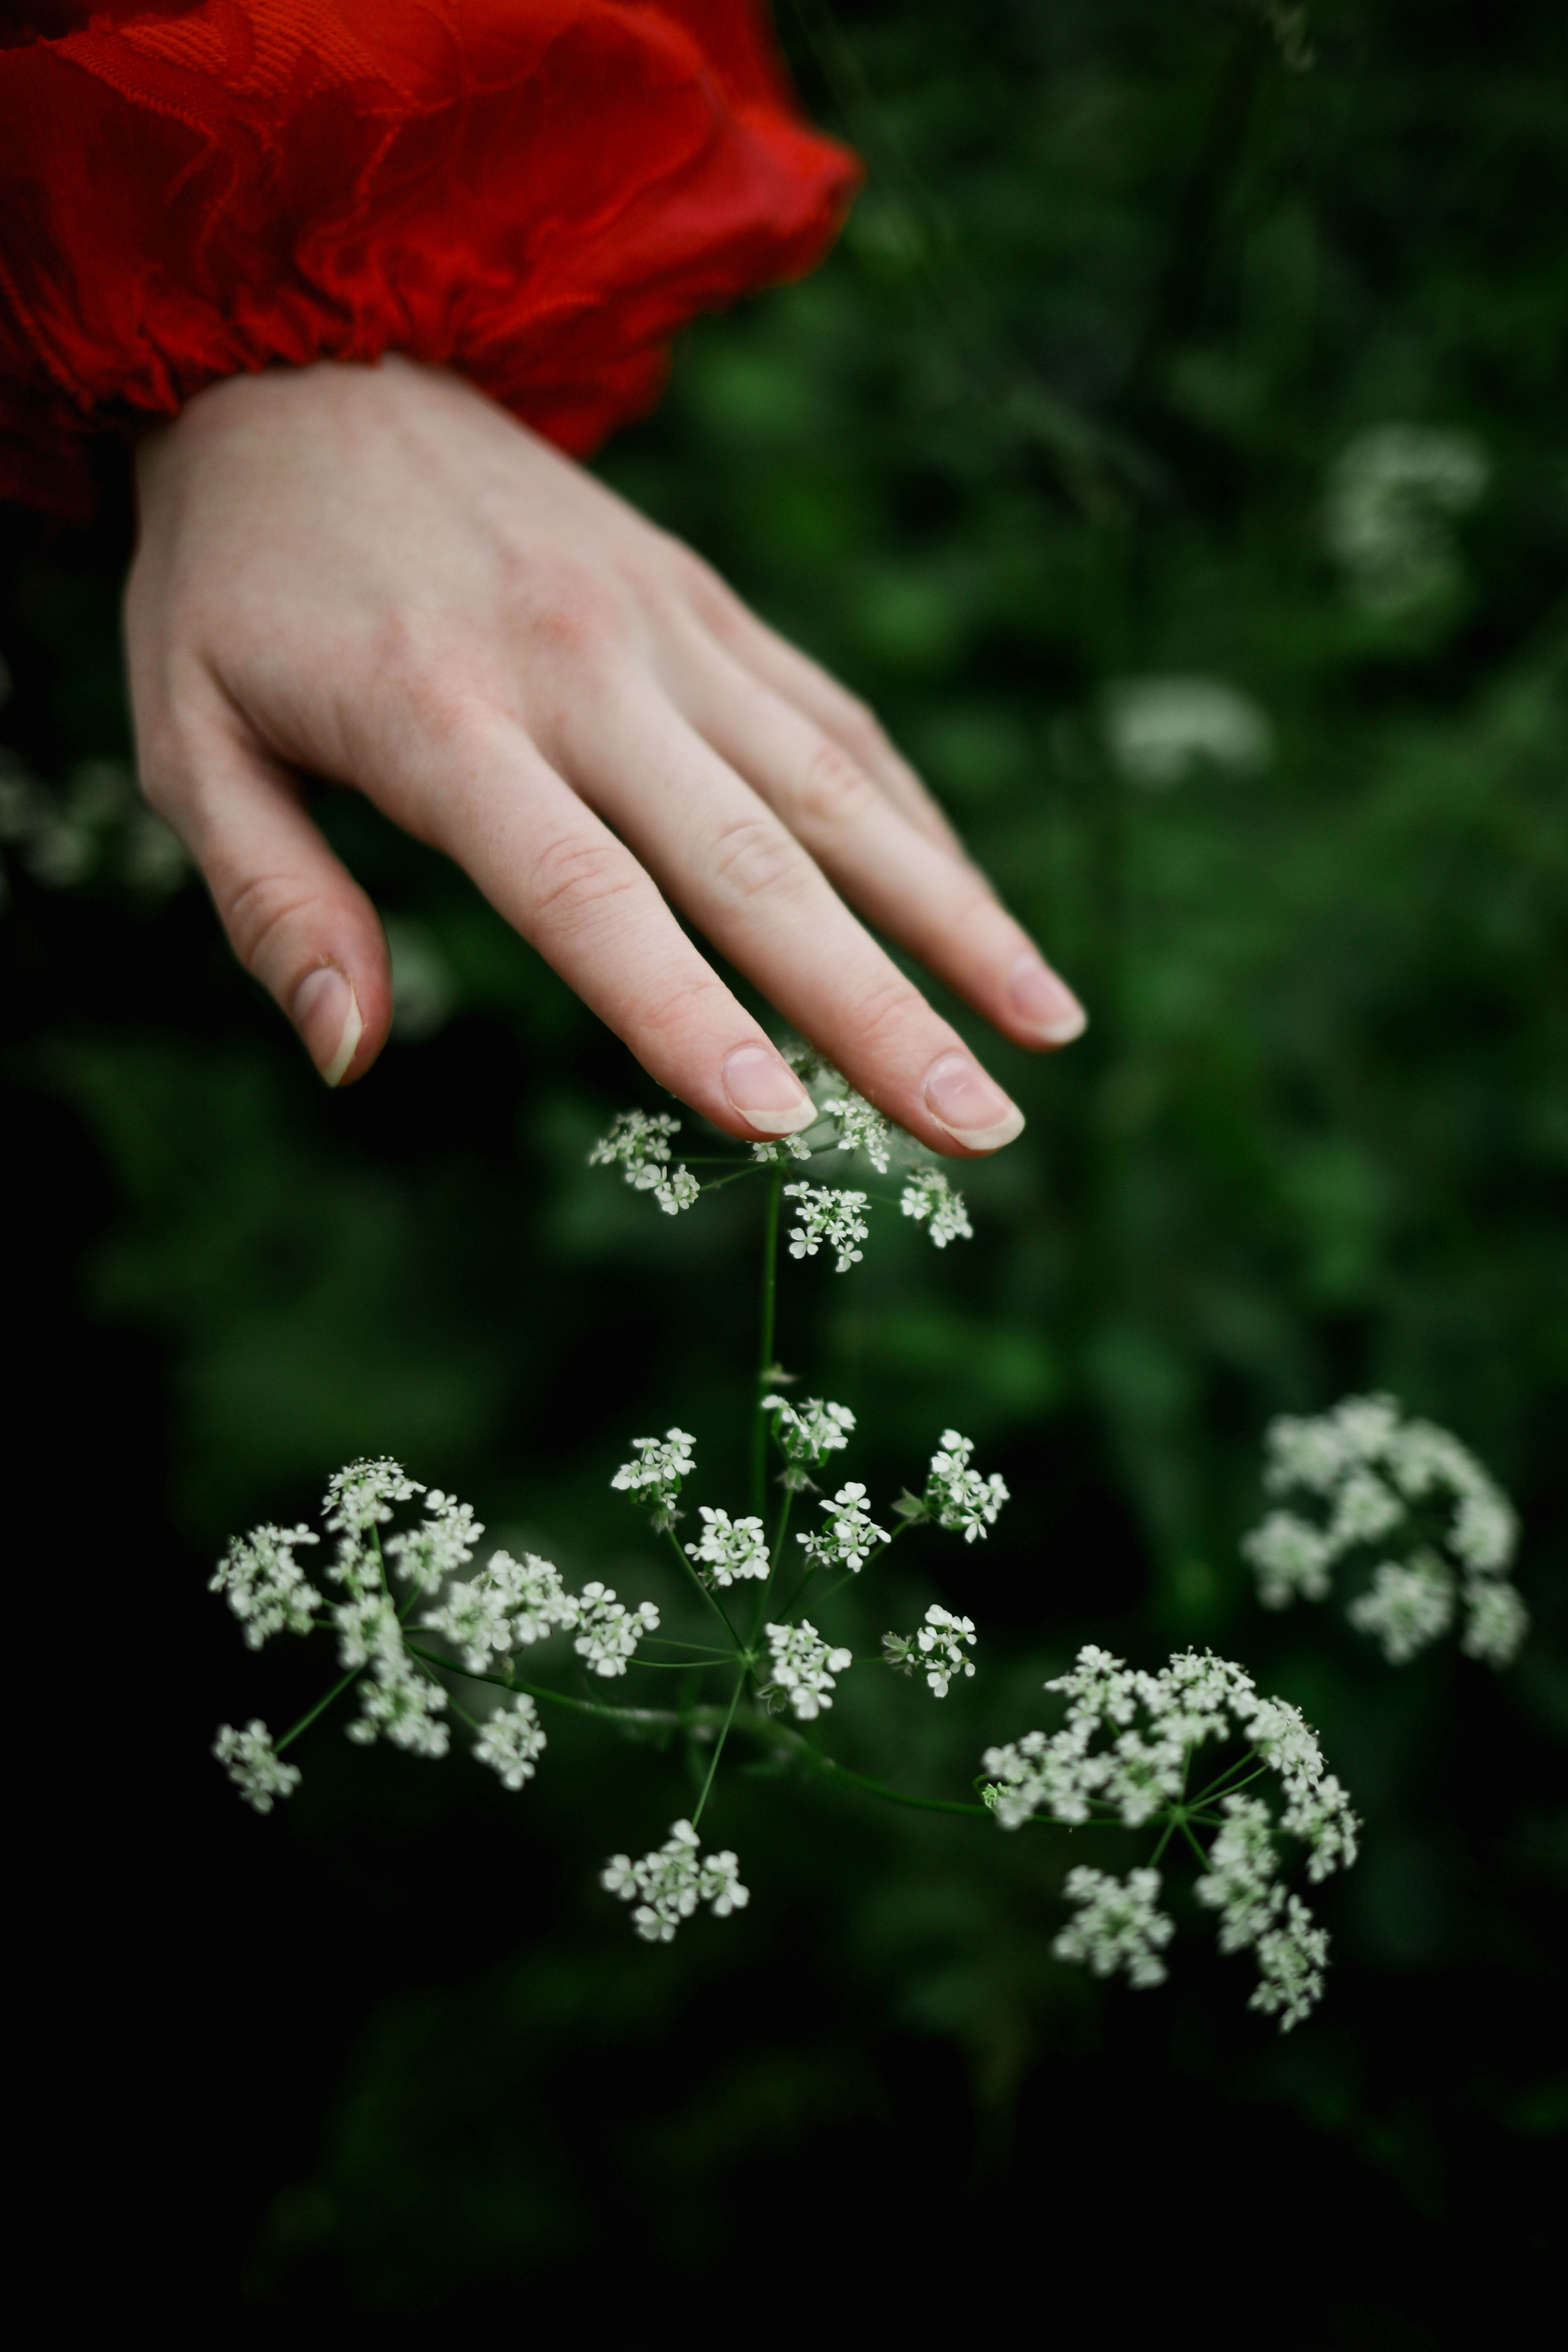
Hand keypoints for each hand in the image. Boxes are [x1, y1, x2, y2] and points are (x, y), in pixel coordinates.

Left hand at [128, 357, 1083, 1152]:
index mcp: (442, 719)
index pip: (586, 896)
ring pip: (838, 791)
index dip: (686, 1014)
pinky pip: (834, 721)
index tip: (783, 1125)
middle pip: (754, 863)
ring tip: (1048, 1032)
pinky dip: (917, 821)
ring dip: (956, 919)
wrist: (305, 357)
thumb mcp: (186, 740)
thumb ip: (272, 901)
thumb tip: (350, 1056)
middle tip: (981, 1131)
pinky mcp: (709, 602)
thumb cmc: (236, 585)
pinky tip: (981, 911)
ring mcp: (667, 628)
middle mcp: (583, 671)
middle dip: (881, 1009)